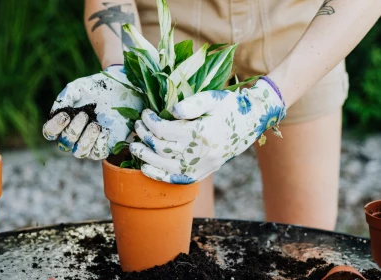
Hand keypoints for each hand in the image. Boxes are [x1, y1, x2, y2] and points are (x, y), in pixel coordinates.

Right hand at [42, 65, 142, 159]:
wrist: (120, 89)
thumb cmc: (96, 88)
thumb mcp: (78, 87)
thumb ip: (65, 97)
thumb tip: (56, 111)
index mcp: (64, 122)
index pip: (50, 133)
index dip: (54, 127)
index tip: (65, 115)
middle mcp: (74, 136)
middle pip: (65, 144)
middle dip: (73, 130)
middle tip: (84, 115)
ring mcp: (90, 143)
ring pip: (80, 152)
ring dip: (86, 139)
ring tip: (95, 125)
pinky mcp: (106, 145)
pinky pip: (98, 154)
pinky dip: (100, 143)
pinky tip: (105, 130)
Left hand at [129, 77, 285, 183]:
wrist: (251, 122)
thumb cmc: (229, 106)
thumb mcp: (212, 98)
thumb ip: (192, 103)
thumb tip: (171, 111)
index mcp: (201, 132)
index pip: (164, 130)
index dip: (150, 121)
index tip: (145, 113)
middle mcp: (201, 153)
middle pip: (161, 148)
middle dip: (144, 136)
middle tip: (136, 126)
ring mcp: (202, 166)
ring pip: (165, 166)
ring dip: (146, 157)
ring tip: (134, 147)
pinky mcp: (203, 173)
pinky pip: (178, 179)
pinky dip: (159, 176)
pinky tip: (145, 169)